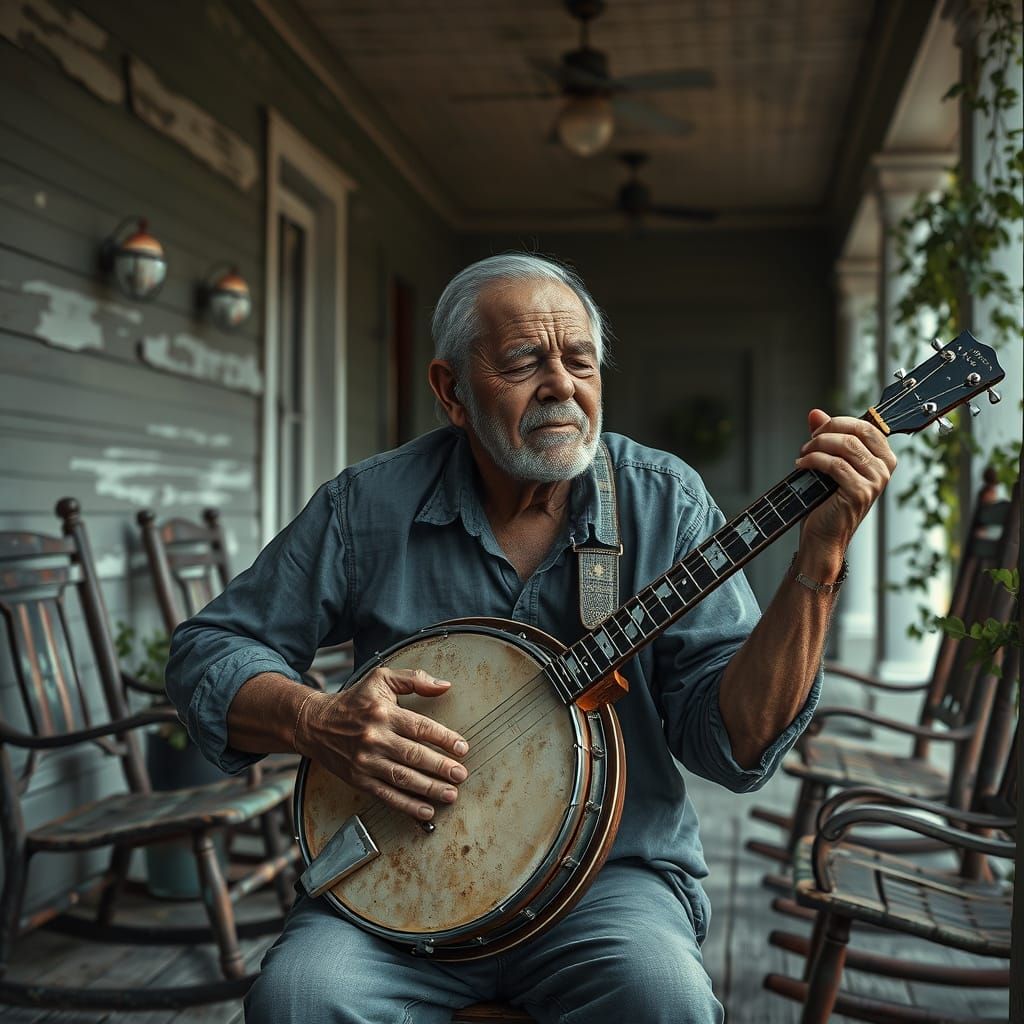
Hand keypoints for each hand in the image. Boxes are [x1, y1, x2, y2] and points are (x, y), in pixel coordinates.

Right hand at [294, 667, 468, 821]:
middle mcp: (374, 738)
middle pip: (413, 755)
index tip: (462, 747)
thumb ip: (414, 679)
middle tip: (460, 774)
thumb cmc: (353, 701)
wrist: (314, 724)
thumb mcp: (381, 679)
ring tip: (450, 794)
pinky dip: (407, 805)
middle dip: (441, 767)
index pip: (420, 727)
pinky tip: (425, 811)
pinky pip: (386, 795)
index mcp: (383, 713)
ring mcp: (365, 761)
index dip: (444, 738)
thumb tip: (444, 685)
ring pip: (402, 778)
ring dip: (429, 788)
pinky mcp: (358, 779)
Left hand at [794, 409, 895, 556]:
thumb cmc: (826, 501)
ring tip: (803, 455)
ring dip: (817, 446)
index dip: (838, 422)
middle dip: (827, 431)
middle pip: (857, 431)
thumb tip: (815, 413)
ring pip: (846, 446)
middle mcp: (884, 468)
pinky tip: (801, 465)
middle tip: (808, 442)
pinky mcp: (860, 492)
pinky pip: (835, 464)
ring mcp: (875, 481)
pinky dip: (814, 460)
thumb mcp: (828, 463)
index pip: (866, 425)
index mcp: (883, 458)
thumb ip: (826, 437)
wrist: (823, 536)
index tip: (817, 431)